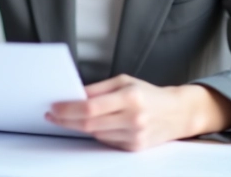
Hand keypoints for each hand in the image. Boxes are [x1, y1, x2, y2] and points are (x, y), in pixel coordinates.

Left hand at [45, 74, 230, 150]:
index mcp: (130, 97)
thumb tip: (74, 95)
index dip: (68, 109)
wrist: (177, 113)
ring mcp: (134, 136)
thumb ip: (98, 89)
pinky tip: (95, 125)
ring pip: (95, 134)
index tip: (54, 107)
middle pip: (89, 124)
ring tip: (70, 118)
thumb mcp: (125, 81)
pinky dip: (97, 133)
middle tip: (53, 115)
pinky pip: (106, 142)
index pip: (91, 107)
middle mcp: (133, 118)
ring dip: (79, 127)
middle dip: (66, 120)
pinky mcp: (135, 148)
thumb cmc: (149, 94)